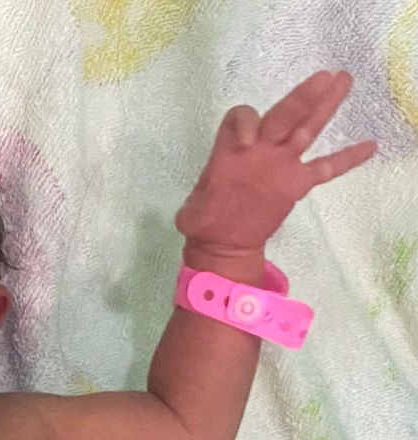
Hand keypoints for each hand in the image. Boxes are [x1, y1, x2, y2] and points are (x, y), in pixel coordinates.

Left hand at [175, 70, 377, 257]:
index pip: (242, 118)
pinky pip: (325, 168)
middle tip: (323, 77)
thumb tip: (191, 218)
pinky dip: (346, 158)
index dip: (245, 122)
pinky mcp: (295, 184)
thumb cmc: (206, 220)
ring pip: (305, 129)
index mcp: (234, 149)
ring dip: (324, 106)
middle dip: (302, 97)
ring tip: (343, 79)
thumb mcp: (193, 213)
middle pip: (283, 115)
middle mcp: (261, 149)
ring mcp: (280, 164)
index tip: (247, 140)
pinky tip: (369, 145)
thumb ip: (196, 208)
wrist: (222, 240)